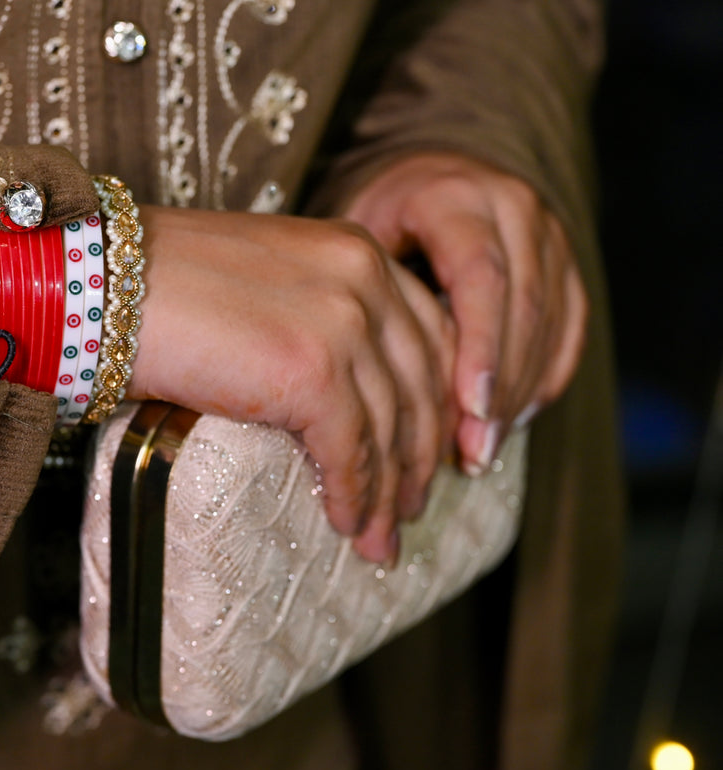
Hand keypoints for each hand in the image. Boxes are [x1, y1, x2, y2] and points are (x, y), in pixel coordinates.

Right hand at [130, 205, 455, 563]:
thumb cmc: (157, 285)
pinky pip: (350, 451)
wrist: (101, 284)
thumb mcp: (262, 279)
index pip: (428, 335)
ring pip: (390, 427)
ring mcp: (343, 324)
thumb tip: (334, 388)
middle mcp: (364, 279)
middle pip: (422, 386)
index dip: (435, 402)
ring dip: (387, 495)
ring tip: (380, 540)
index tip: (426, 450)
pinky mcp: (311, 373)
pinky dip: (352, 497)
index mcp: (356, 250)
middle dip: (420, 458)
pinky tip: (346, 525)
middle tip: (410, 510)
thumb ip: (312, 314)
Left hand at [340, 152, 586, 474]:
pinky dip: (544, 377)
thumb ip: (358, 291)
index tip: (470, 407)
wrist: (424, 175)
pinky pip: (569, 326)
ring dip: (519, 393)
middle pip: (521, 306)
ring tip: (480, 449)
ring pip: (550, 322)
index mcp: (454, 196)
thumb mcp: (352, 238)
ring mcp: (547, 232)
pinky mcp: (566, 261)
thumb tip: (343, 382)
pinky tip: (509, 419)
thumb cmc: (371, 220)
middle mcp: (510, 207)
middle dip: (500, 386)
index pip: (479, 277)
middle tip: (472, 450)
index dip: (479, 347)